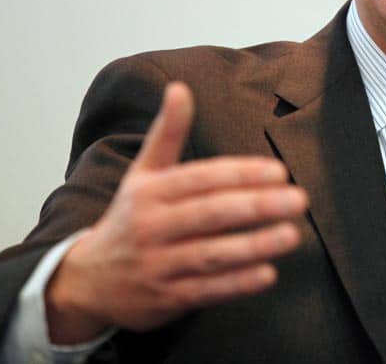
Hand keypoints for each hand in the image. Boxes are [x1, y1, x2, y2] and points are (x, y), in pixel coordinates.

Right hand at [44, 82, 308, 343]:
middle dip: (256, 206)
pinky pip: (206, 290)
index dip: (240, 174)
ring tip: (291, 235)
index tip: (279, 172)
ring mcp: (158, 265)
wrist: (88, 281)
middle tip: (298, 199)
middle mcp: (152, 227)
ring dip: (254, 246)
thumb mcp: (143, 174)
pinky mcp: (166, 298)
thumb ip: (167, 133)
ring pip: (211, 254)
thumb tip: (179, 88)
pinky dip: (237, 283)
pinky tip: (268, 273)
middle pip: (209, 214)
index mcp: (150, 192)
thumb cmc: (130, 218)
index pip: (200, 179)